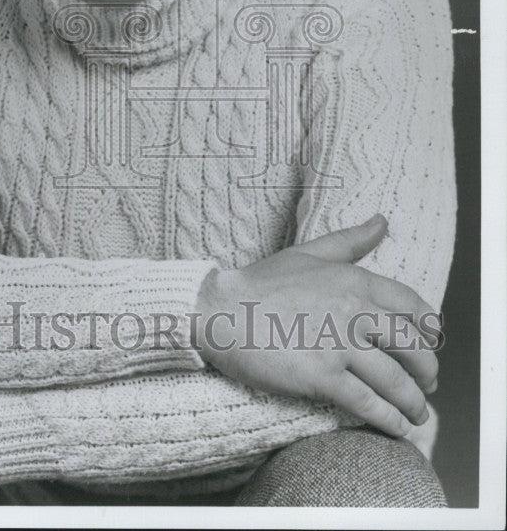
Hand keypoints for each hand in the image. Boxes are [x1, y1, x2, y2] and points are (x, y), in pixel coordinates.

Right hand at [195, 215, 440, 437]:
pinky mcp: (322, 376)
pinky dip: (389, 420)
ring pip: (395, 380)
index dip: (429, 329)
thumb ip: (349, 241)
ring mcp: (339, 344)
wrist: (219, 311)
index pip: (411, 305)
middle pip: (412, 347)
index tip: (431, 343)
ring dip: (413, 403)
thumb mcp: (307, 253)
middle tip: (425, 384)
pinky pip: (368, 403)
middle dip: (426, 371)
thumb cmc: (259, 283)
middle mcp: (353, 310)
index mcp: (353, 279)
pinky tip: (396, 428)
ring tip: (416, 415)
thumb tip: (382, 221)